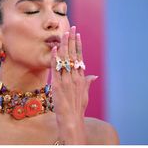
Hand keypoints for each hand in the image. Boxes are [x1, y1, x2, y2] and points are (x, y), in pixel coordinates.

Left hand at [50, 26, 97, 143]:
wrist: (72, 119)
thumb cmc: (78, 108)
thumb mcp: (85, 94)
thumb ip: (88, 83)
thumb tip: (94, 76)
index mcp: (81, 78)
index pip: (80, 57)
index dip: (78, 45)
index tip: (77, 34)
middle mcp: (75, 77)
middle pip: (73, 55)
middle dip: (72, 40)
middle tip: (71, 28)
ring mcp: (67, 81)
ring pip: (65, 59)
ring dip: (63, 45)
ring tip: (63, 33)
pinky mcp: (58, 85)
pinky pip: (56, 69)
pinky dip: (54, 58)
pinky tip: (53, 48)